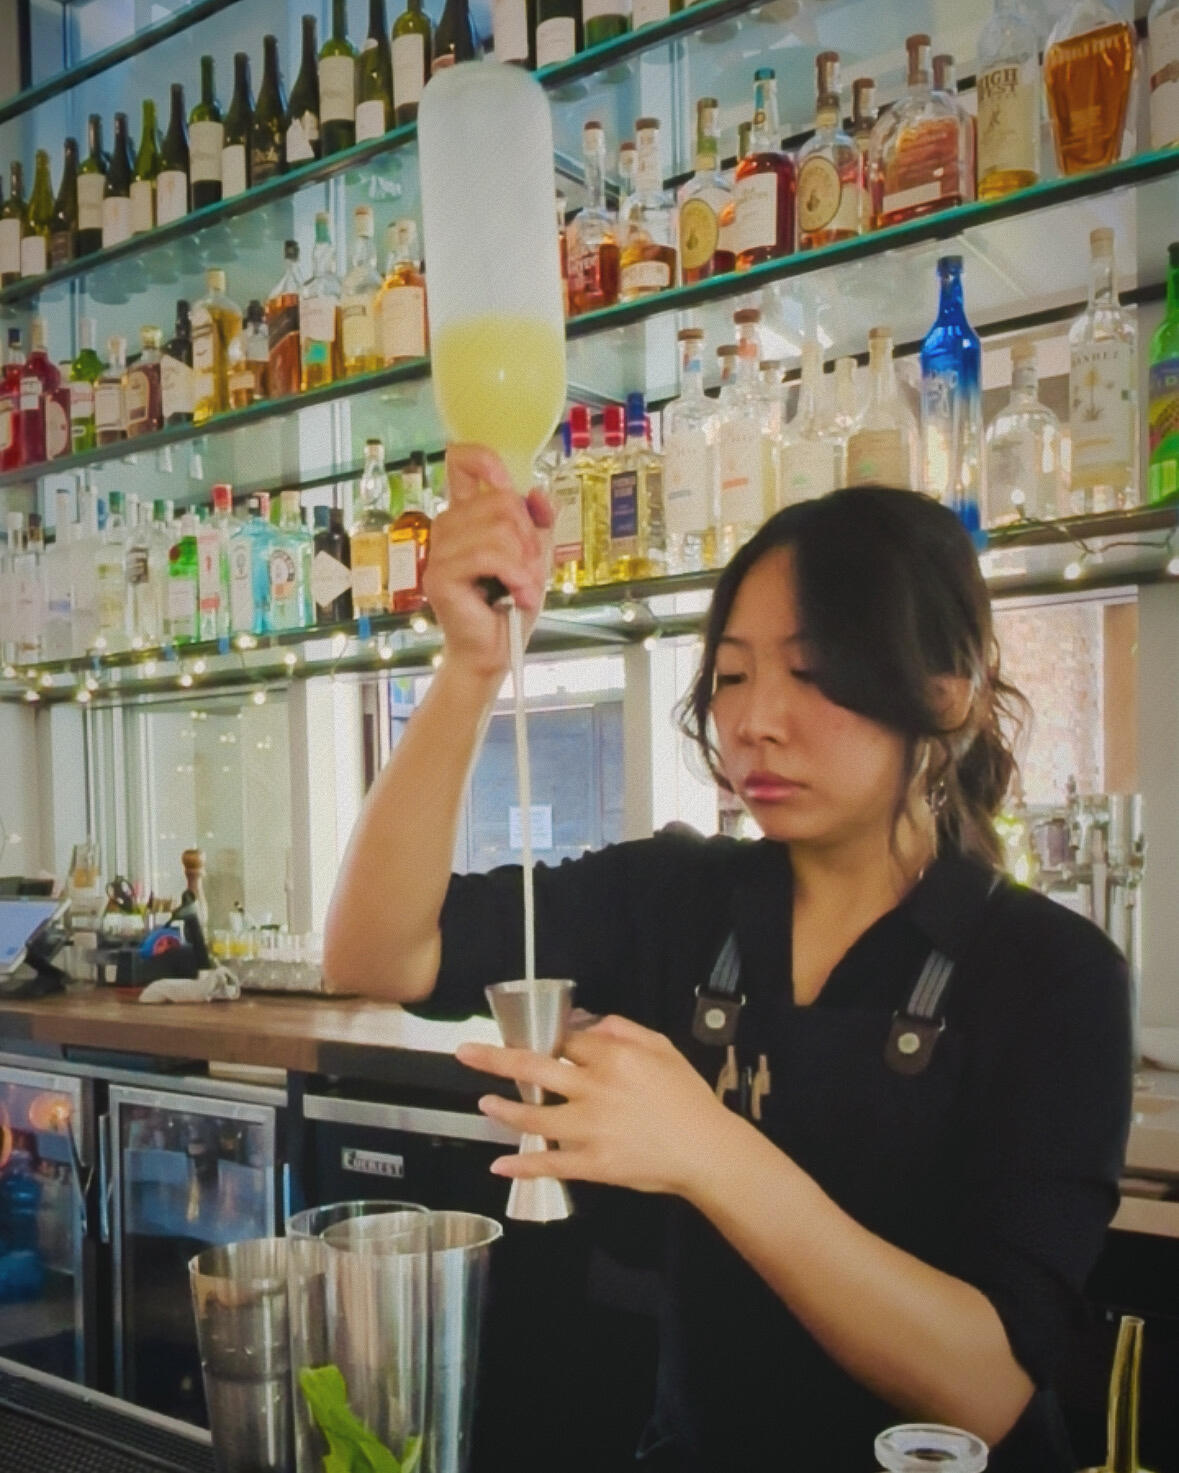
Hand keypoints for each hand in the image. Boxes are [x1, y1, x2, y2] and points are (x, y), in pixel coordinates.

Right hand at [423, 444, 554, 681]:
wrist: (497, 651)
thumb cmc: (510, 607)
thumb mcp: (535, 557)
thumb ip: (538, 522)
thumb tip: (537, 493)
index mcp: (468, 517)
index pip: (461, 464)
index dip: (484, 460)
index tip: (504, 482)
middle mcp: (448, 527)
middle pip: (500, 500)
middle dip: (528, 536)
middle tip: (530, 570)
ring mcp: (440, 551)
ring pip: (498, 529)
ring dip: (524, 564)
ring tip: (524, 588)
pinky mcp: (440, 576)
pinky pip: (489, 556)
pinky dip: (515, 576)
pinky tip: (517, 596)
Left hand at [455, 1015, 735, 1197]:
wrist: (707, 1151)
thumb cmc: (688, 1097)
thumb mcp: (663, 1047)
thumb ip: (624, 1029)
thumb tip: (586, 1024)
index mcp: (613, 1057)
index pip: (566, 1040)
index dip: (546, 1037)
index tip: (531, 1038)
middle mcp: (595, 1089)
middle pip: (535, 1067)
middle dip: (495, 1058)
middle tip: (465, 1052)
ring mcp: (590, 1129)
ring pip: (535, 1117)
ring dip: (504, 1110)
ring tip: (485, 1104)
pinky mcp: (592, 1165)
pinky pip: (551, 1165)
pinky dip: (523, 1166)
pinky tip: (500, 1164)